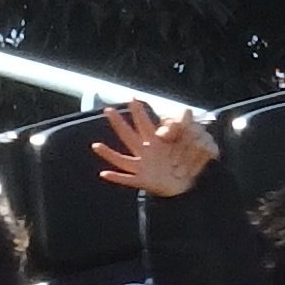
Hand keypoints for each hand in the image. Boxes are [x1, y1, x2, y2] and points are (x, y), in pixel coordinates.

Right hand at [94, 100, 214, 196]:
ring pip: (121, 159)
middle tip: (108, 110)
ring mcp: (141, 167)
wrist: (184, 186)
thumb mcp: (188, 143)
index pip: (145, 124)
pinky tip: (104, 174)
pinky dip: (116, 178)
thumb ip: (186, 129)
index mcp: (154, 142)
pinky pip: (127, 179)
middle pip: (128, 136)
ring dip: (108, 153)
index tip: (132, 99)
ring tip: (95, 146)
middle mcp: (144, 152)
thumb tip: (188, 112)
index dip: (139, 112)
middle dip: (119, 123)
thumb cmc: (183, 163)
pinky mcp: (142, 181)